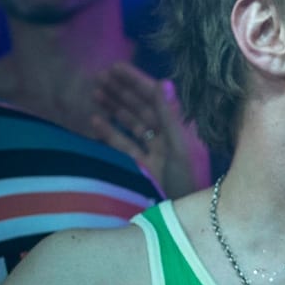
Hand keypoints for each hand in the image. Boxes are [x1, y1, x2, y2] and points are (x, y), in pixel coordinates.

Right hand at [90, 62, 209, 196]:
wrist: (186, 218)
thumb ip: (170, 115)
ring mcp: (155, 151)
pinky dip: (110, 133)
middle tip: (99, 76)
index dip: (136, 81)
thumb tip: (163, 81)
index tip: (115, 67)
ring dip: (114, 108)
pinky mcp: (144, 167)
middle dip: (121, 91)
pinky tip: (95, 121)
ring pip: (132, 123)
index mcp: (179, 128)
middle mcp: (167, 136)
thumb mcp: (180, 147)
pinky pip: (126, 145)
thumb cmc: (189, 181)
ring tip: (95, 93)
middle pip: (141, 107)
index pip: (154, 97)